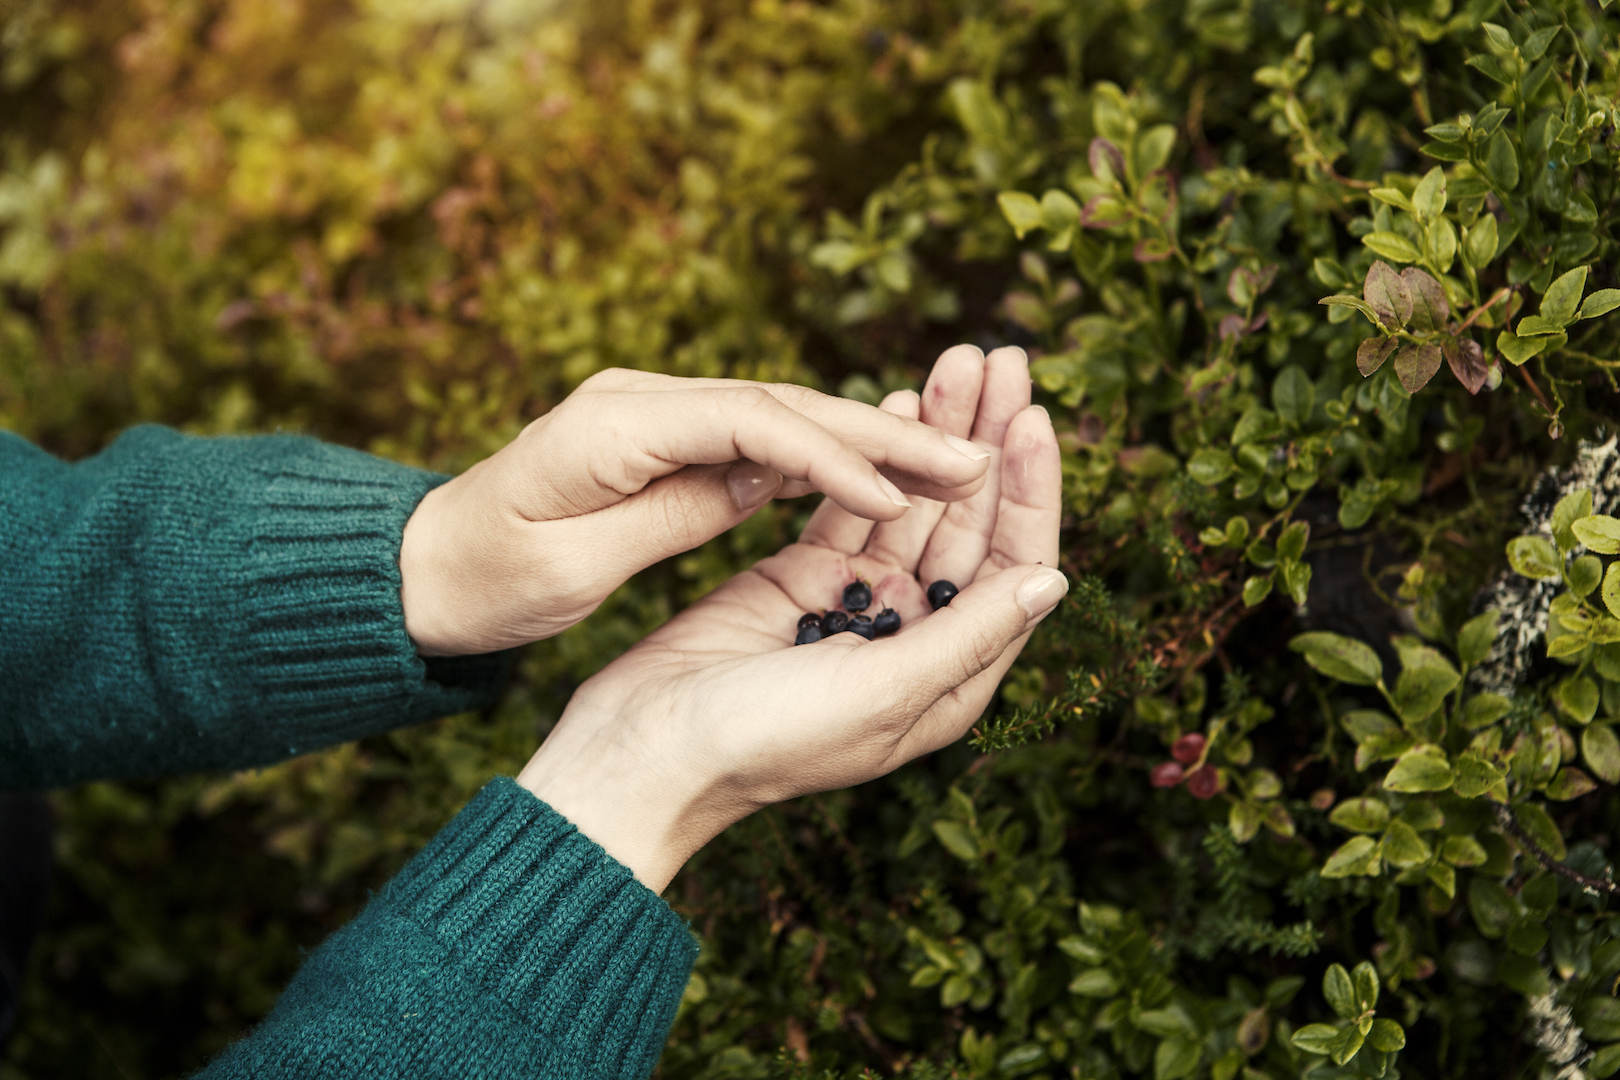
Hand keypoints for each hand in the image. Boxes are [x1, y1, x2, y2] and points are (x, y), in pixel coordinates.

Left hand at [398, 368, 994, 655]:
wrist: (427, 563)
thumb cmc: (485, 576)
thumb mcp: (574, 565)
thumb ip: (673, 512)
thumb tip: (768, 478)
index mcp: (613, 421)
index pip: (747, 420)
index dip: (830, 454)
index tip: (900, 497)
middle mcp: (641, 398)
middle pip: (779, 405)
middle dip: (878, 434)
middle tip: (974, 455)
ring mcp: (656, 412)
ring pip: (781, 418)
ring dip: (867, 443)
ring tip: (957, 463)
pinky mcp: (666, 439)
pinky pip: (760, 440)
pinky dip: (823, 458)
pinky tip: (883, 475)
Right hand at [517, 345, 1064, 890]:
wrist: (647, 749)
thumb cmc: (767, 741)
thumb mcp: (882, 692)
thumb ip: (967, 635)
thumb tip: (1053, 580)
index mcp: (949, 676)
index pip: (1011, 566)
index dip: (1027, 491)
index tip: (1029, 420)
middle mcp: (914, 636)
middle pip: (968, 522)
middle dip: (988, 438)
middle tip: (1005, 358)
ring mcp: (856, 603)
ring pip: (913, 503)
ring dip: (936, 434)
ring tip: (956, 359)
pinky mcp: (800, 576)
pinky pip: (853, 507)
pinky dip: (873, 458)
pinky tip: (893, 404)